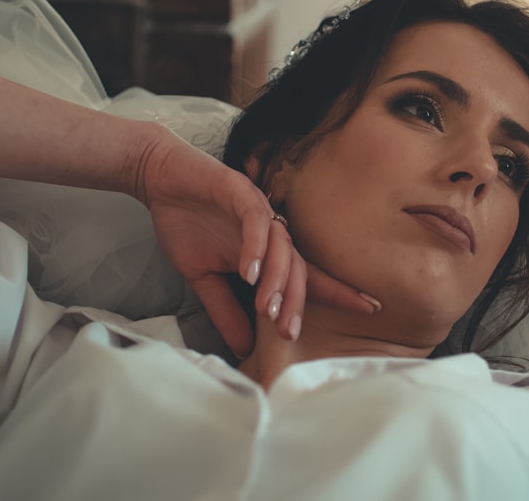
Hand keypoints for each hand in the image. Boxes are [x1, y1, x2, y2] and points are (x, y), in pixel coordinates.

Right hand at [136, 129, 375, 355]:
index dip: (337, 292)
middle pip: (297, 267)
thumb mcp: (203, 278)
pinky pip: (255, 222)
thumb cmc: (185, 221)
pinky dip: (255, 247)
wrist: (159, 178)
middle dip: (298, 301)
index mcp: (267, 250)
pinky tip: (249, 272)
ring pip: (281, 247)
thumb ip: (226, 309)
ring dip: (276, 279)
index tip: (369, 309)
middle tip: (291, 332)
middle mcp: (271, 230)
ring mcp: (258, 210)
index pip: (305, 275)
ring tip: (268, 308)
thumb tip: (244, 349)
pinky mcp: (240, 191)